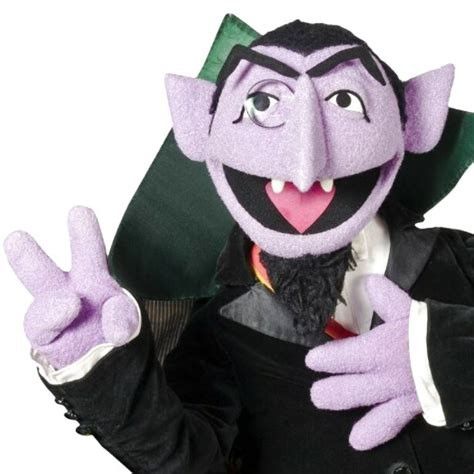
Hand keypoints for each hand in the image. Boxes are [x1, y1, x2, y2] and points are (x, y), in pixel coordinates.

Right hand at [4, 206, 138, 368]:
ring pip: (40, 316)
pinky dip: (65, 337)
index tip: (80, 212)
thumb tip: (115, 325)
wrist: (100, 358)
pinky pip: (49, 340)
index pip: (87, 252)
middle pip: (43, 275)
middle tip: (16, 239)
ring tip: (69, 304)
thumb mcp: (127, 319)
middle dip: (28, 258)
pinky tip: (76, 334)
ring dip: (52, 310)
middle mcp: (64, 295)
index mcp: (88, 278)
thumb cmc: (109, 327)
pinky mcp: (48, 346)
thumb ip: (124, 318)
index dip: (83, 233)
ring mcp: (53, 322)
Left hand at [305, 275, 420, 450]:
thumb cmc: (433, 332)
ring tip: (323, 406)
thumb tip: (366, 282)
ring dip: (343, 404)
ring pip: (364, 402)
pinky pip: (391, 422)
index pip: (343, 356)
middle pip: (349, 385)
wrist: (464, 357)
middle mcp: (382, 375)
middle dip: (330, 389)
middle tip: (315, 394)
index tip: (311, 361)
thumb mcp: (406, 308)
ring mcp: (394, 393)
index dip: (325, 359)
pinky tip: (359, 442)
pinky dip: (375, 431)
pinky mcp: (410, 406)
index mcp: (378, 350)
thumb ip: (384, 296)